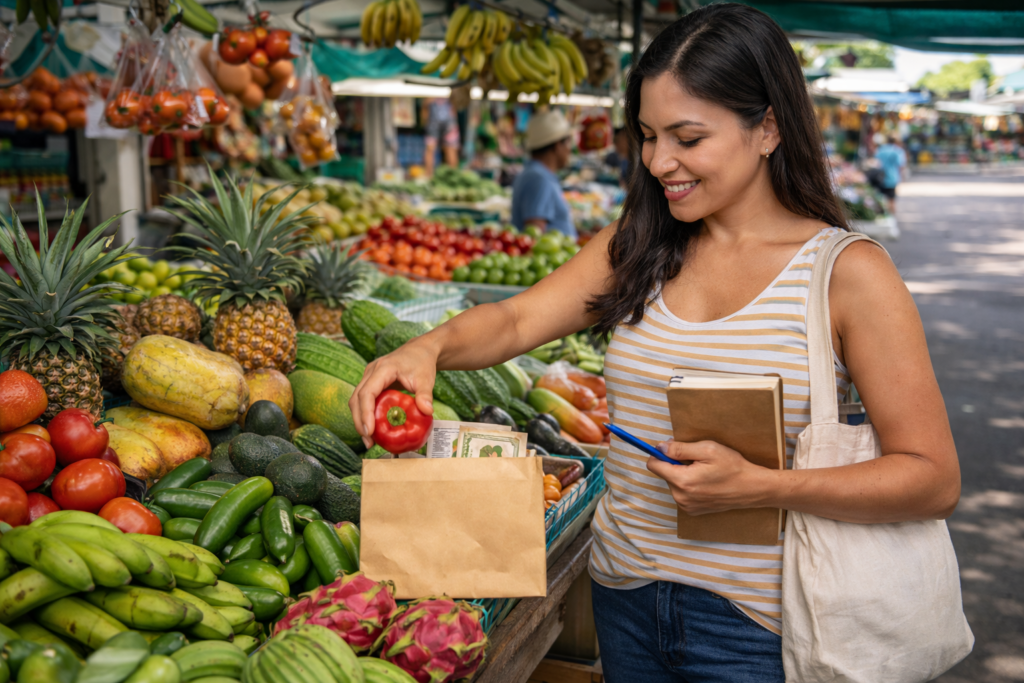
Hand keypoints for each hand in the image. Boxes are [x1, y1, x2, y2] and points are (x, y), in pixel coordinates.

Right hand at [350, 340, 437, 448]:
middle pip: (356, 399)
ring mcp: (369, 376)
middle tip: (368, 441)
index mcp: (383, 368)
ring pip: (356, 400)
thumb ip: (425, 395)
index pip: (367, 392)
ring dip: (360, 420)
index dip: (365, 413)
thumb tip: (427, 412)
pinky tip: (373, 428)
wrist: (420, 350)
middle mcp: (371, 371)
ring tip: (369, 440)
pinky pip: (362, 400)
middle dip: (359, 421)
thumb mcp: (426, 378)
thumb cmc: (422, 362)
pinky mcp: (371, 382)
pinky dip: (365, 414)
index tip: (369, 431)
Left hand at [646, 441, 773, 514]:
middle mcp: (681, 497)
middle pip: (664, 473)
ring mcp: (686, 506)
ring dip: (683, 474)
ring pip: (673, 482)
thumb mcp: (707, 449)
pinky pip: (682, 492)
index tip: (671, 447)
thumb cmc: (732, 467)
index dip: (660, 453)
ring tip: (704, 471)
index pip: (653, 465)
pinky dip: (689, 485)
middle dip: (675, 463)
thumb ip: (680, 448)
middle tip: (696, 459)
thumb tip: (660, 447)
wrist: (752, 488)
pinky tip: (705, 481)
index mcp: (682, 481)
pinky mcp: (693, 510)